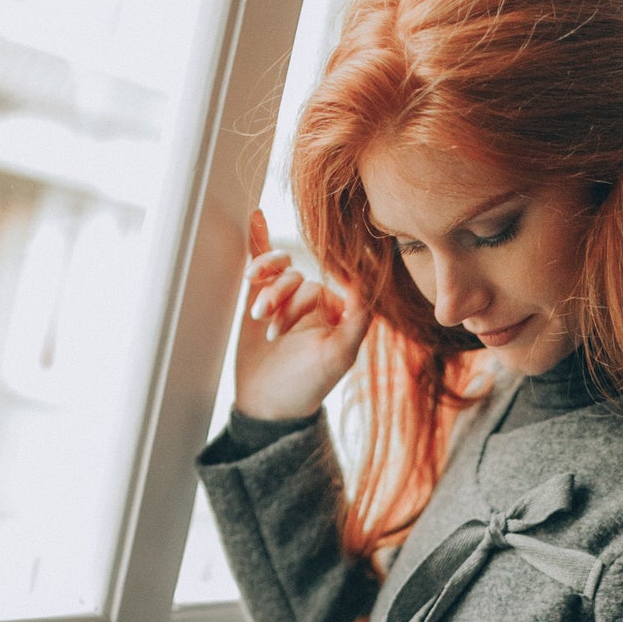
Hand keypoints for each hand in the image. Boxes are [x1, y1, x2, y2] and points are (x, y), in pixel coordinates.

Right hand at [235, 207, 370, 421]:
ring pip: (280, 272)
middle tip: (273, 330)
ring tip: (258, 314)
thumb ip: (358, 320)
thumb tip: (366, 280)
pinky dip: (260, 242)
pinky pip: (263, 264)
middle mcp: (315, 300)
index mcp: (339, 311)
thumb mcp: (340, 356)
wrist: (268, 403)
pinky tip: (256, 218)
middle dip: (284, 301)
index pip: (331, 282)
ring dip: (268, 288)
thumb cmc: (308, 385)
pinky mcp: (261, 296)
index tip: (304, 302)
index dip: (313, 293)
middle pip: (300, 279)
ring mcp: (287, 297)